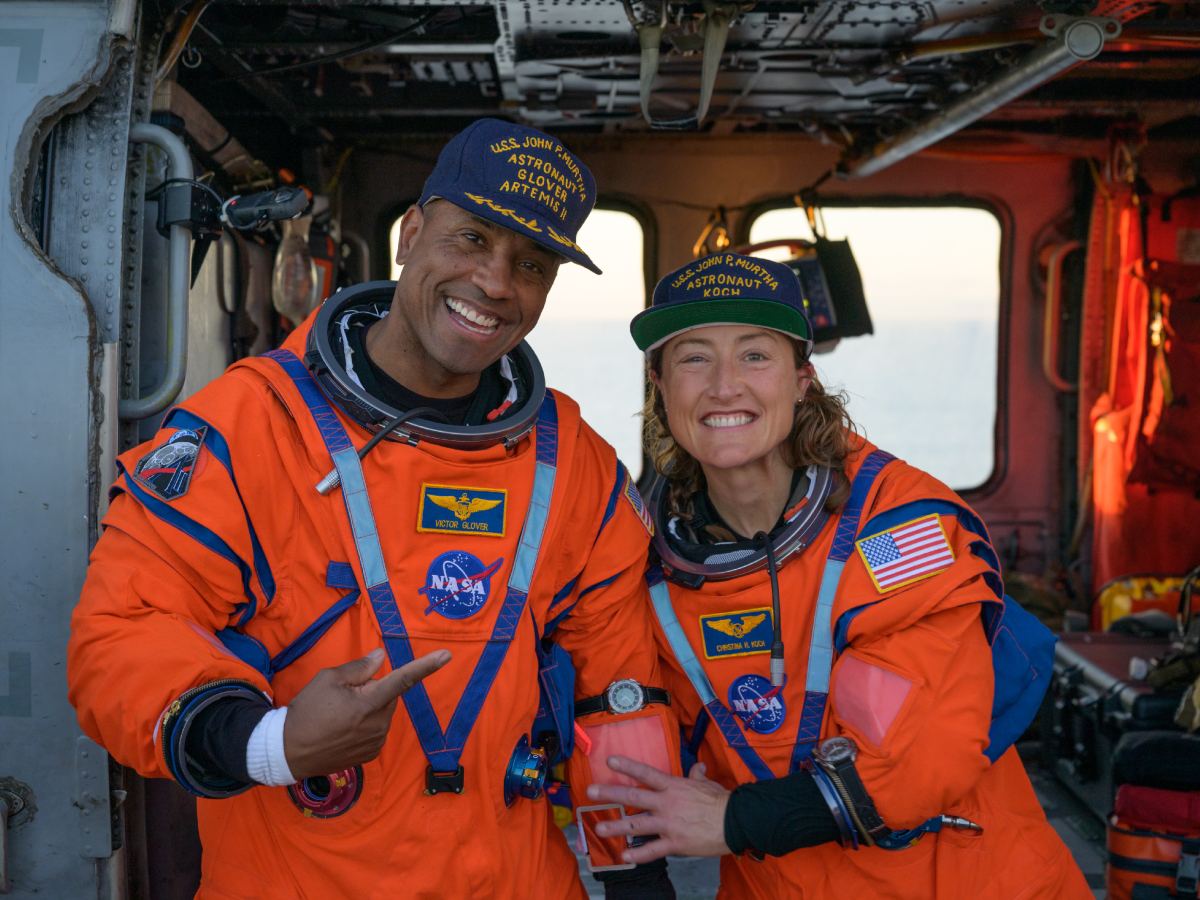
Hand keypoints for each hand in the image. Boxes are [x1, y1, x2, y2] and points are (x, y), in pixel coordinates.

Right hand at [283, 648, 449, 778]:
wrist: (288, 752)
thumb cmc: (307, 711)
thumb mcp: (328, 679)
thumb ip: (359, 668)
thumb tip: (381, 657)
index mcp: (370, 703)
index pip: (403, 679)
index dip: (426, 666)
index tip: (447, 655)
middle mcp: (379, 725)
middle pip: (389, 696)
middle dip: (374, 690)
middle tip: (345, 694)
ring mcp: (376, 742)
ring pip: (383, 713)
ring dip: (370, 708)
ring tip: (339, 714)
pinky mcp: (370, 755)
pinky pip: (376, 730)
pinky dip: (366, 725)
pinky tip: (342, 729)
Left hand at [586, 756, 731, 862]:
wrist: (736, 822)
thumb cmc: (722, 802)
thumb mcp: (707, 784)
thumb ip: (697, 775)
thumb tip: (698, 766)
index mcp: (673, 786)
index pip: (645, 774)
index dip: (627, 766)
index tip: (609, 761)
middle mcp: (666, 803)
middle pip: (633, 797)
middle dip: (610, 794)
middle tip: (590, 791)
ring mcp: (668, 824)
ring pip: (636, 825)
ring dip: (616, 827)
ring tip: (598, 827)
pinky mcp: (674, 844)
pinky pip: (652, 851)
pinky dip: (637, 855)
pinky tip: (624, 856)